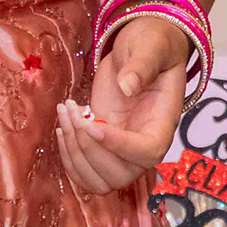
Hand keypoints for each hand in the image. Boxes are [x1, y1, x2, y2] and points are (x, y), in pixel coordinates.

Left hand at [56, 13, 195, 194]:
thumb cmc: (152, 46)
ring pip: (99, 181)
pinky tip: (63, 125)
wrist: (141, 49)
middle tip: (71, 110)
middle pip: (120, 174)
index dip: (118, 145)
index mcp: (163, 123)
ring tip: (64, 113)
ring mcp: (122, 151)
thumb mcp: (151, 47)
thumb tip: (127, 86)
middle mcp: (144, 145)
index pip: (146, 152)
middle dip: (88, 147)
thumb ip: (142, 65)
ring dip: (74, 154)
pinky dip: (68, 157)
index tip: (92, 122)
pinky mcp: (102, 148)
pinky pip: (85, 174)